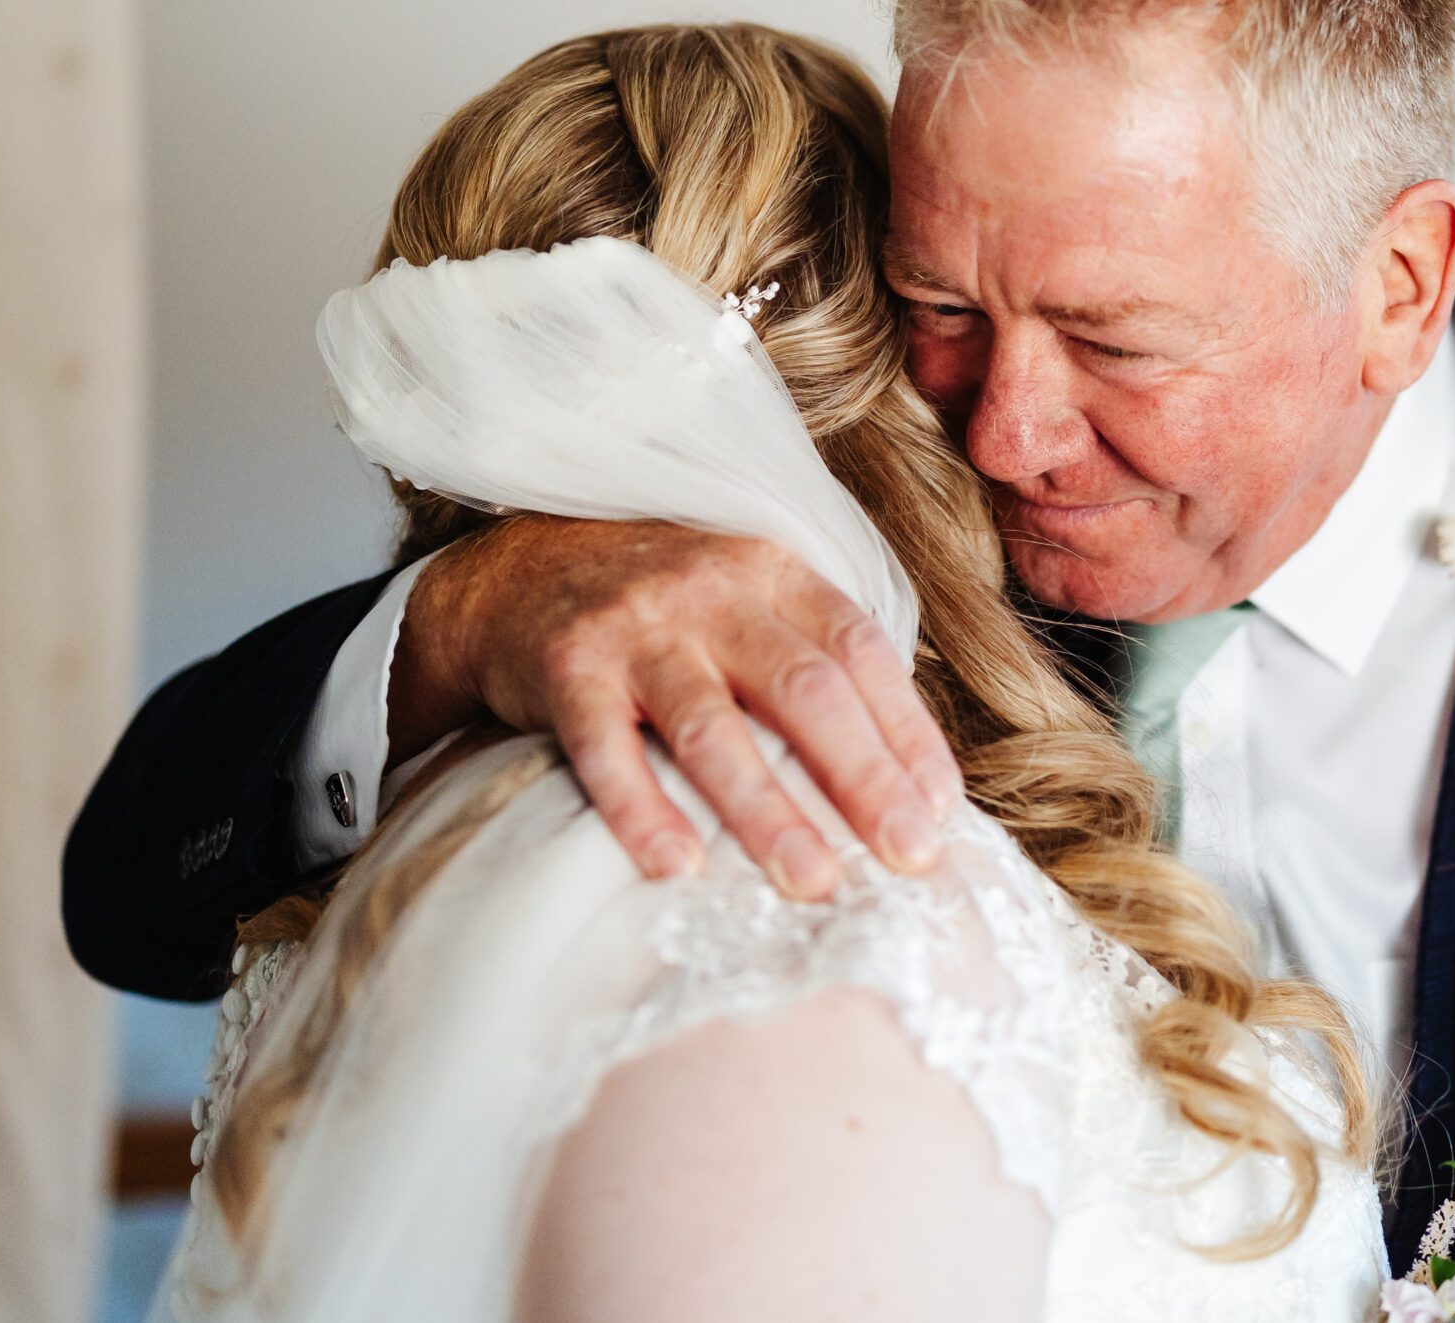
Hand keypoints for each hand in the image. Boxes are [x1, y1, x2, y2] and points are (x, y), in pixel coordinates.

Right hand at [386, 516, 962, 899]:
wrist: (513, 573)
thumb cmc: (660, 608)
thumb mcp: (745, 600)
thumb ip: (814, 659)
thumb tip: (906, 772)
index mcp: (772, 573)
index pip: (859, 651)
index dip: (907, 730)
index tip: (941, 810)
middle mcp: (712, 593)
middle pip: (805, 690)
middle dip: (864, 778)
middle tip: (908, 856)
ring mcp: (637, 630)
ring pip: (715, 728)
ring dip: (769, 811)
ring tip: (813, 882)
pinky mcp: (567, 670)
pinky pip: (608, 749)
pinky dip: (643, 810)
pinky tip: (679, 866)